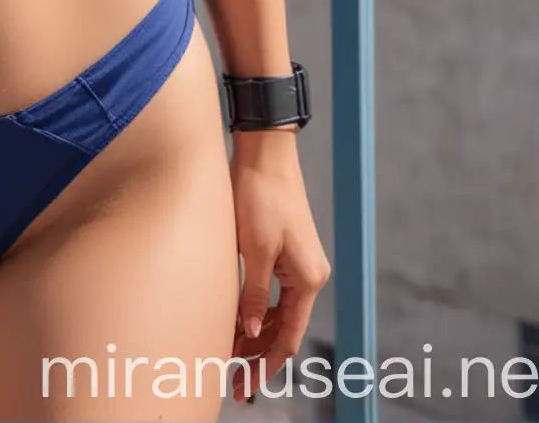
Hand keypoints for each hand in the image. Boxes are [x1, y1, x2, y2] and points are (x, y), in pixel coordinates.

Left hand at [228, 128, 330, 402]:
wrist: (264, 153)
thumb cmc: (260, 196)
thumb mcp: (254, 249)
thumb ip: (254, 293)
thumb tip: (252, 332)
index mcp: (308, 279)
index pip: (289, 337)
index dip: (267, 364)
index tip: (247, 385)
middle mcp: (309, 275)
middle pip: (285, 328)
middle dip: (259, 354)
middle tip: (233, 379)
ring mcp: (298, 263)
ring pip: (278, 312)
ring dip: (256, 332)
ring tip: (229, 354)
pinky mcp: (285, 251)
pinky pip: (273, 292)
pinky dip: (256, 309)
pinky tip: (237, 320)